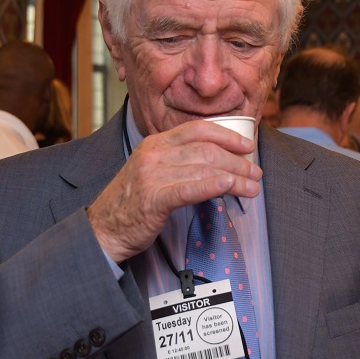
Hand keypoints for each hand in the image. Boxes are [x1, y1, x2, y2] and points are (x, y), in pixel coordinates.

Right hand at [87, 120, 261, 263]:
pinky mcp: (153, 199)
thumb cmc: (131, 203)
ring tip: (252, 187)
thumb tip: (219, 162)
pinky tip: (230, 188)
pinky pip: (190, 188)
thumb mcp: (153, 170)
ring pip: (204, 168)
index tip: (247, 146)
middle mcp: (153, 154)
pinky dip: (214, 186)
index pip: (198, 129)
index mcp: (155, 143)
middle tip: (256, 172)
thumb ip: (179, 161)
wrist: (103, 229)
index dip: (227, 136)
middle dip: (238, 161)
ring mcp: (152, 175)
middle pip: (206, 149)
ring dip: (235, 178)